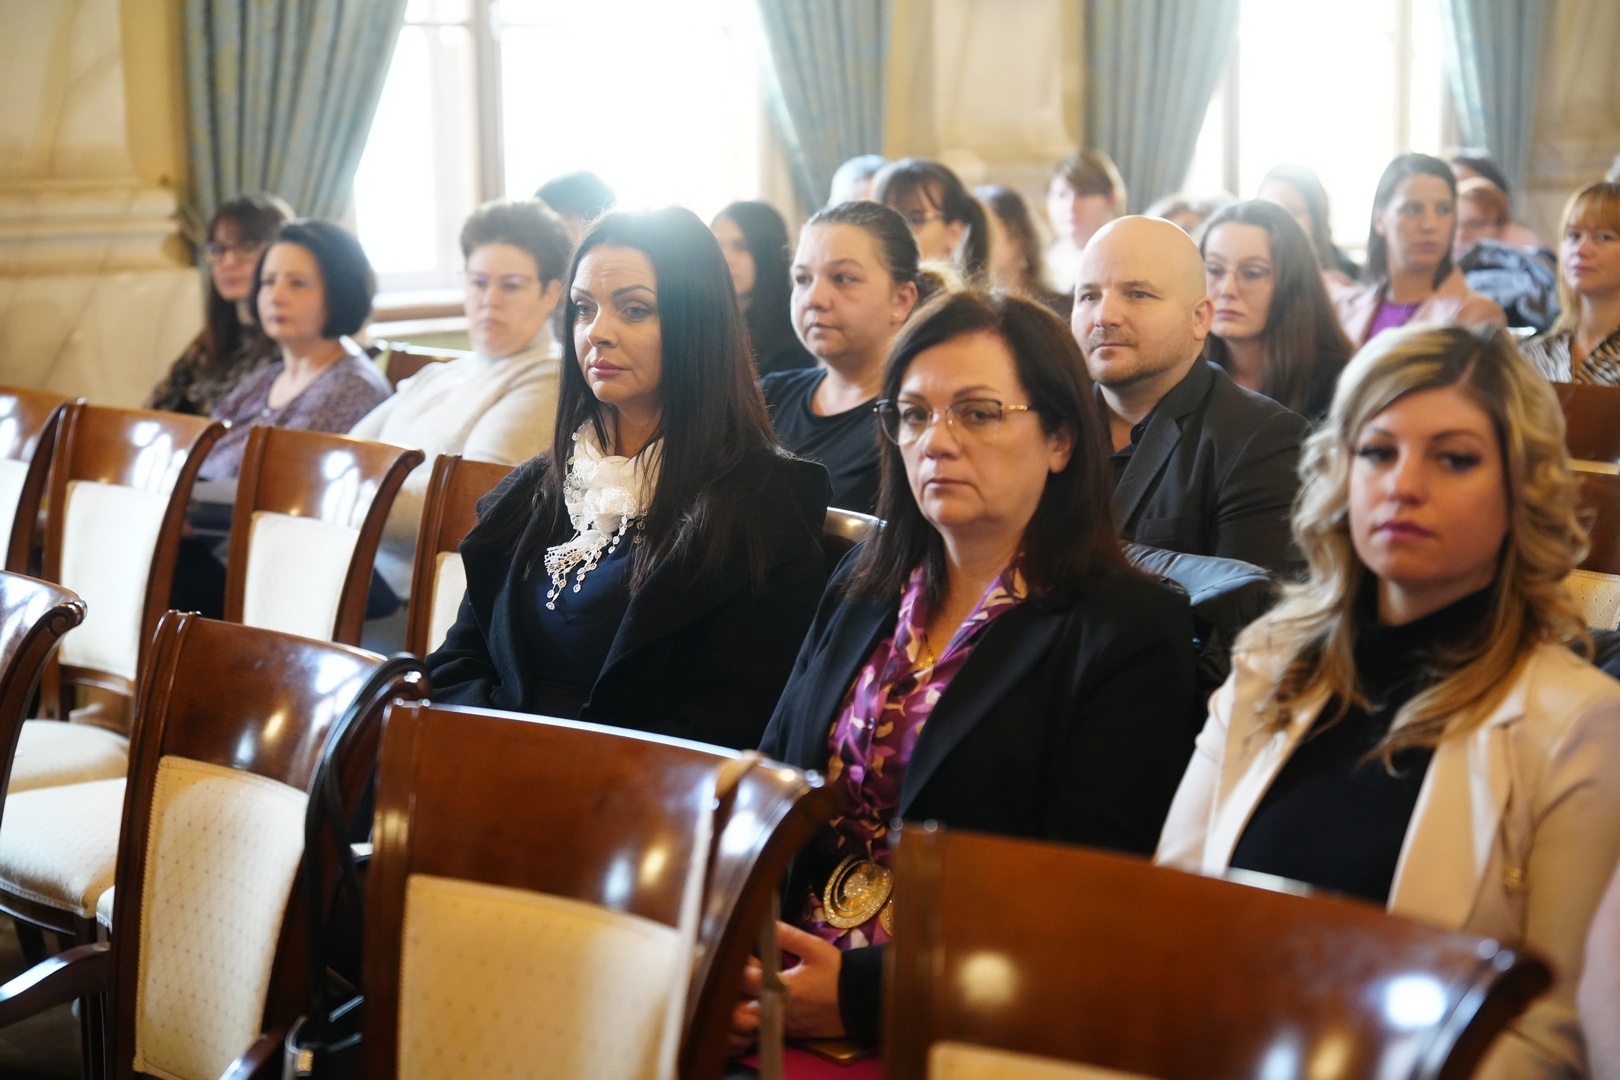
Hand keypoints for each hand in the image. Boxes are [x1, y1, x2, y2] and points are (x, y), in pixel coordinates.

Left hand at [733, 921, 848, 1043]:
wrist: (860, 1001)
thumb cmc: (837, 974)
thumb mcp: (814, 949)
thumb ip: (787, 936)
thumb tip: (765, 922)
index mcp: (781, 988)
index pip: (743, 978)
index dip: (739, 964)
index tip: (747, 956)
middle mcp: (777, 1010)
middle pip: (737, 1007)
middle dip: (735, 991)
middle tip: (745, 976)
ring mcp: (782, 1026)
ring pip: (748, 1022)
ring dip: (744, 1007)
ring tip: (753, 991)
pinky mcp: (789, 1035)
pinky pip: (764, 1030)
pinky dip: (758, 1018)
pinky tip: (767, 1003)